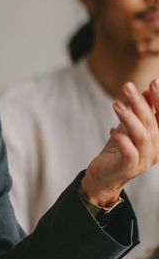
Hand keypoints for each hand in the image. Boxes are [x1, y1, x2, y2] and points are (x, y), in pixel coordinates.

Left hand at [81, 80, 158, 206]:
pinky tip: (111, 130)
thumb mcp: (130, 127)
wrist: (104, 176)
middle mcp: (156, 150)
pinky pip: (129, 152)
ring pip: (142, 136)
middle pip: (152, 123)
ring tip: (116, 104)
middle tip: (127, 86)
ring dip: (129, 118)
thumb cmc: (119, 150)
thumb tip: (147, 89)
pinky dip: (121, 139)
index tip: (154, 81)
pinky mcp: (130, 168)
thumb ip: (141, 112)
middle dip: (141, 103)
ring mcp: (144, 161)